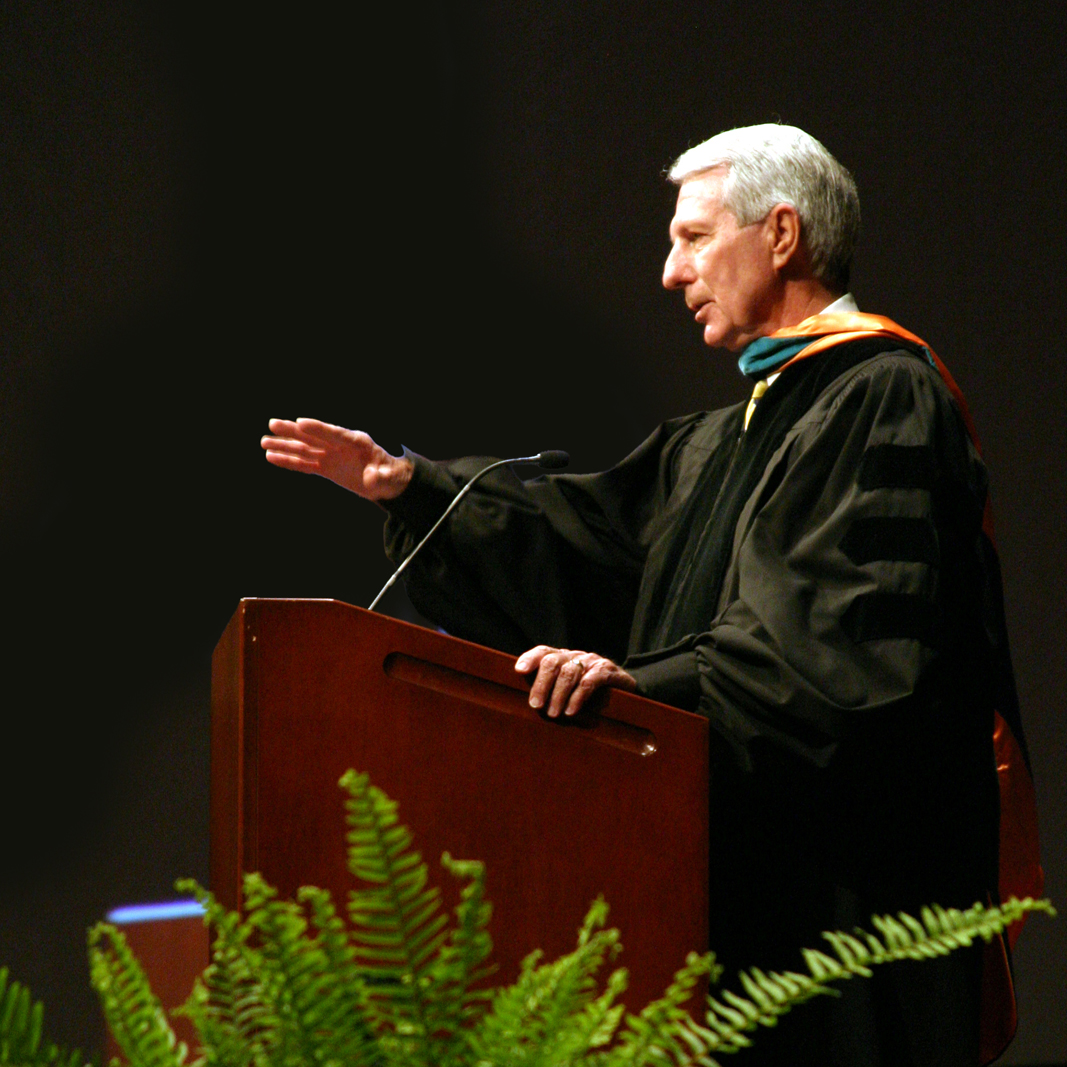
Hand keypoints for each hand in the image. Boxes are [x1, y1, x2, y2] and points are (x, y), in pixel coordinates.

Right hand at [260, 418, 413, 500]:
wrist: (386, 480)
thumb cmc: (389, 475)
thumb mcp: (388, 478)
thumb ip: (380, 477)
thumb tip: (373, 478)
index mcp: (357, 442)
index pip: (334, 433)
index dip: (318, 428)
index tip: (300, 422)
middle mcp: (340, 446)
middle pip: (314, 437)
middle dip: (293, 431)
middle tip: (272, 424)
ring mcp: (331, 455)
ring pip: (305, 449)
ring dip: (284, 446)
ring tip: (263, 442)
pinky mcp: (326, 467)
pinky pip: (305, 464)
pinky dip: (289, 461)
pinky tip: (272, 457)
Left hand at [514, 645, 636, 718]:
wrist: (626, 692)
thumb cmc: (591, 695)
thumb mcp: (569, 691)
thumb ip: (551, 691)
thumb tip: (530, 703)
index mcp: (564, 658)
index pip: (544, 652)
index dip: (530, 658)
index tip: (519, 671)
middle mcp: (576, 656)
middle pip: (553, 661)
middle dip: (541, 684)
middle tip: (536, 705)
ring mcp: (592, 662)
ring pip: (569, 672)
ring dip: (558, 695)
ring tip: (554, 714)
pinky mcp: (607, 672)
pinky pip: (589, 682)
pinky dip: (578, 697)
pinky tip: (571, 711)